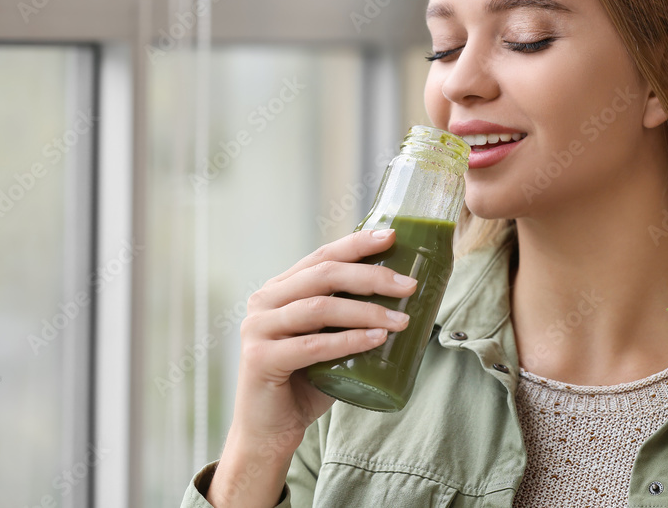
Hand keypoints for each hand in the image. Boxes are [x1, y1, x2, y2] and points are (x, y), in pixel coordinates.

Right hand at [225, 227, 415, 452]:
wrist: (270, 430)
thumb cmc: (306, 382)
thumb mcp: (329, 338)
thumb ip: (350, 315)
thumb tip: (406, 297)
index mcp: (281, 288)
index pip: (322, 256)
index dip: (357, 243)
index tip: (392, 237)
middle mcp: (265, 301)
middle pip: (324, 275)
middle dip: (371, 276)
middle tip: (409, 285)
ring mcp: (258, 328)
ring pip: (320, 308)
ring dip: (367, 312)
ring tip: (402, 320)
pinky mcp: (260, 359)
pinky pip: (312, 345)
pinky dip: (349, 340)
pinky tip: (376, 339)